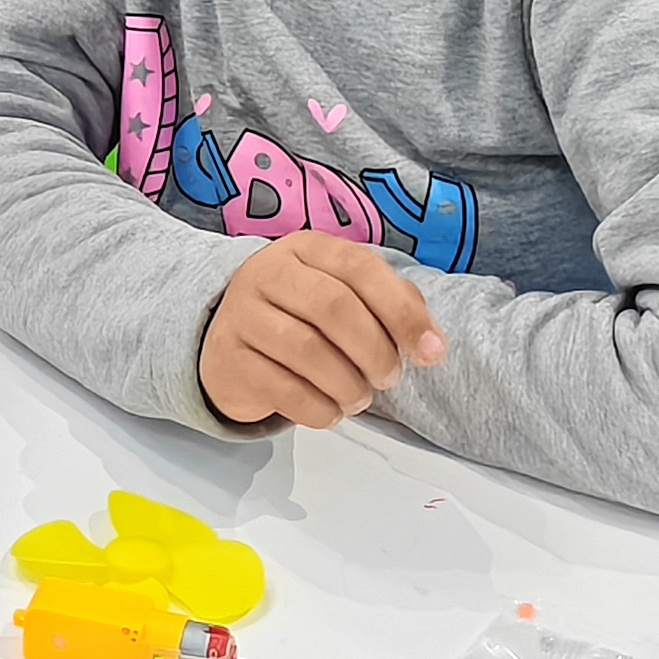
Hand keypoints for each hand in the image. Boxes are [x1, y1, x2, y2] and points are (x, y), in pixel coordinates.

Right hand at [197, 236, 446, 429]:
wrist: (230, 345)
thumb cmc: (301, 319)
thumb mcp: (343, 294)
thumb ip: (390, 304)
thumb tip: (431, 344)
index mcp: (306, 249)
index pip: (361, 268)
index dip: (403, 312)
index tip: (431, 352)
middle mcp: (267, 273)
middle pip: (333, 307)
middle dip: (375, 351)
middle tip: (389, 378)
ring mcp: (241, 314)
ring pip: (306, 350)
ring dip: (348, 385)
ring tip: (358, 397)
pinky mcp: (227, 359)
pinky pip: (283, 389)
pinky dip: (320, 409)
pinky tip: (330, 410)